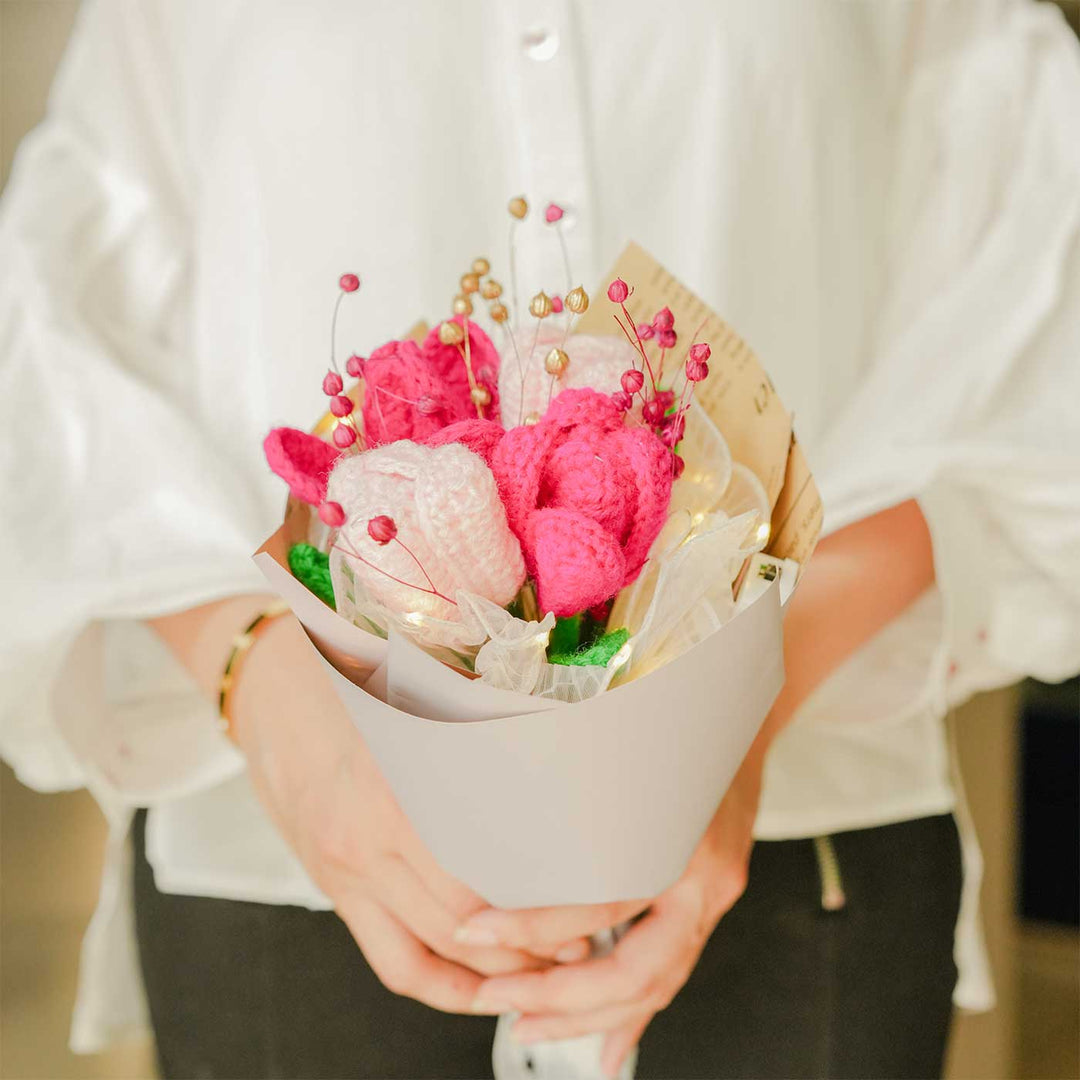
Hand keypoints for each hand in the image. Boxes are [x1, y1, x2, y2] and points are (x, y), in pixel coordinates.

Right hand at [232, 614, 589, 1012]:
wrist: (268, 692)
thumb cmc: (349, 689)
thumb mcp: (415, 706)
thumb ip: (473, 750)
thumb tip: (552, 783)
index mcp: (394, 792)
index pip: (476, 884)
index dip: (535, 913)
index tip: (584, 909)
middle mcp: (366, 840)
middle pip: (462, 927)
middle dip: (528, 949)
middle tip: (579, 943)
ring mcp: (346, 871)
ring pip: (429, 952)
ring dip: (492, 973)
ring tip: (543, 968)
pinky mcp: (333, 888)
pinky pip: (389, 959)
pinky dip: (439, 983)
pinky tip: (476, 987)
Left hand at [458, 747, 763, 1075]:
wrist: (740, 716)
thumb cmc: (677, 729)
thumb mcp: (625, 750)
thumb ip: (578, 793)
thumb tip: (505, 826)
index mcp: (677, 836)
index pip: (600, 901)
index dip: (533, 926)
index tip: (472, 931)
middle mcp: (702, 878)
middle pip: (633, 972)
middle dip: (559, 999)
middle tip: (497, 1000)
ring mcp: (714, 897)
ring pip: (655, 986)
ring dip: (588, 1018)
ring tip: (529, 1027)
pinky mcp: (713, 904)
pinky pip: (672, 974)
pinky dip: (634, 1014)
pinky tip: (606, 1047)